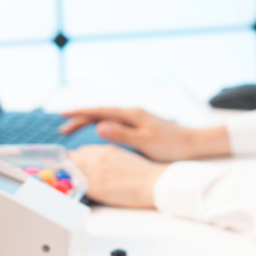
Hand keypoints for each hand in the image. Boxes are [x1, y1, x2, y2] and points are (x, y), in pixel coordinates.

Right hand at [59, 107, 230, 161]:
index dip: (79, 113)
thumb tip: (99, 127)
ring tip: (73, 127)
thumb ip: (121, 134)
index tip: (62, 115)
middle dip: (79, 118)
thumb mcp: (145, 142)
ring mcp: (136, 118)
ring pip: (106, 117)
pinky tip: (96, 129)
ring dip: (88, 121)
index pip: (99, 111)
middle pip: (100, 113)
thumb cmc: (171, 144)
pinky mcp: (139, 125)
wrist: (193, 143)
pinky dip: (100, 124)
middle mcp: (132, 112)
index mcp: (131, 114)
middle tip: (62, 128)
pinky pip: (113, 122)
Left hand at [69, 145, 166, 208]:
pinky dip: (78, 188)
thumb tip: (96, 163)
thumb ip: (105, 157)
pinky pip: (78, 186)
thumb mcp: (122, 157)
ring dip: (73, 177)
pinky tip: (84, 191)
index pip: (81, 151)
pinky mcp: (96, 188)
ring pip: (73, 172)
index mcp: (104, 150)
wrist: (152, 183)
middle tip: (75, 175)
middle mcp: (96, 159)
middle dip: (72, 167)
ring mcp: (94, 173)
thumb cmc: (143, 172)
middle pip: (73, 160)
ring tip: (78, 184)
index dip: (78, 159)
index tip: (78, 165)